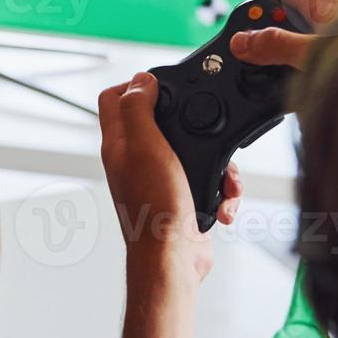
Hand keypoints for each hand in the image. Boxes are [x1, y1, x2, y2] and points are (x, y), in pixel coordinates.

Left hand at [97, 72, 242, 283]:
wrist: (174, 259)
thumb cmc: (155, 207)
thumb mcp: (144, 145)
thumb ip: (138, 108)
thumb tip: (141, 79)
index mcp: (119, 144)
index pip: (113, 99)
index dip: (134, 84)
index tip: (163, 84)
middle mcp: (135, 159)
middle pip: (161, 120)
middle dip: (193, 122)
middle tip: (206, 125)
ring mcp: (159, 179)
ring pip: (194, 150)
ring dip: (217, 163)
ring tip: (224, 180)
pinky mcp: (183, 197)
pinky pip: (209, 179)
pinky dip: (222, 189)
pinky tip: (222, 202)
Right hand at [228, 0, 337, 68]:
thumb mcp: (312, 53)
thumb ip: (276, 47)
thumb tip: (243, 42)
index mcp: (323, 2)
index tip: (245, 22)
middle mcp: (336, 13)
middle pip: (294, 14)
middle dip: (274, 34)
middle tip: (260, 58)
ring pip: (309, 38)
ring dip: (293, 55)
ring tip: (283, 78)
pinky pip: (324, 57)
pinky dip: (312, 70)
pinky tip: (310, 90)